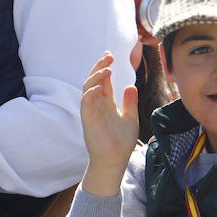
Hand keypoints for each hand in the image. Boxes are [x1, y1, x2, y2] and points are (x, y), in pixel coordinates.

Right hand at [80, 52, 139, 195]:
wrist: (115, 160)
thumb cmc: (121, 142)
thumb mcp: (130, 118)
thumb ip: (130, 102)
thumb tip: (130, 86)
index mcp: (108, 103)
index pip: (104, 81)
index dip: (105, 67)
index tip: (110, 55)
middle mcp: (98, 104)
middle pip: (95, 80)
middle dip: (99, 67)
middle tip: (108, 56)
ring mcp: (92, 111)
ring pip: (88, 88)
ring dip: (95, 77)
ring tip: (107, 69)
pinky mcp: (88, 119)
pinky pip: (85, 102)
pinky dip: (90, 93)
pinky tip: (98, 87)